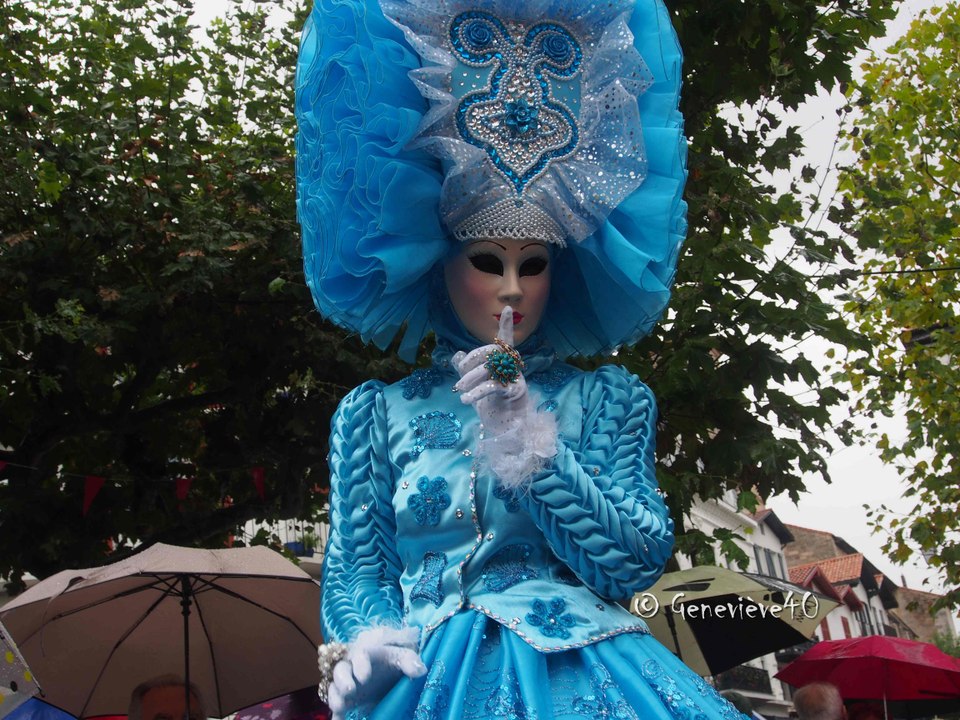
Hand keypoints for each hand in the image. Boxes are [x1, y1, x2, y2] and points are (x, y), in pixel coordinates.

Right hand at [325, 626, 424, 719]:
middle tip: (350, 690)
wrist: (388, 675)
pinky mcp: (347, 701)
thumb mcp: (404, 657)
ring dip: (335, 697)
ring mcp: (348, 685)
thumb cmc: (394, 663)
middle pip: (340, 670)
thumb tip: (421, 670)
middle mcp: (352, 668)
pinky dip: (336, 715)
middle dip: (342, 680)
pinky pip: (337, 708)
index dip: (360, 665)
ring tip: (340, 707)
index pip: (359, 655)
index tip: (365, 677)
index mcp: (366, 654)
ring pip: (334, 688)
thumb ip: (410, 661)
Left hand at [452, 307, 530, 436]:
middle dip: (473, 359)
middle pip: (493, 351)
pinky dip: (476, 392)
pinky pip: (494, 386)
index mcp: (504, 364)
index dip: (506, 326)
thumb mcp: (475, 388)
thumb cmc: (493, 408)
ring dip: (471, 378)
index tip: (506, 307)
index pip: (505, 341)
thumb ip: (466, 371)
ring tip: (460, 391)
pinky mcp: (515, 393)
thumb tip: (457, 355)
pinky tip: (465, 399)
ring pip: (491, 368)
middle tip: (460, 373)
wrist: (506, 431)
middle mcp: (513, 367)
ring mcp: (515, 379)